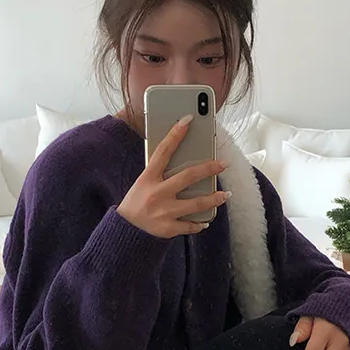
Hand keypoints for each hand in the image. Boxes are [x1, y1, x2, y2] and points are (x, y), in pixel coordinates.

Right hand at [119, 117, 227, 242]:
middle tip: (223, 164)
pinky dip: (199, 223)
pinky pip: (189, 226)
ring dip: (213, 199)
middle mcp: (157, 193)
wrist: (124, 230)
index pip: (163, 151)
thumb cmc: (137, 202)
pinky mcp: (168, 229)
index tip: (188, 120)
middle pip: (188, 177)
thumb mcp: (144, 182)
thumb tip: (183, 159)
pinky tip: (206, 221)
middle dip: (208, 169)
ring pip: (195, 203)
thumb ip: (159, 172)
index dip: (175, 134)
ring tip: (225, 194)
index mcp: (148, 178)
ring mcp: (164, 212)